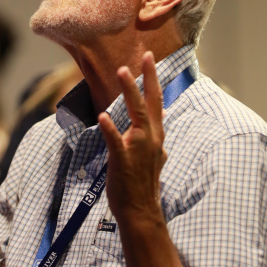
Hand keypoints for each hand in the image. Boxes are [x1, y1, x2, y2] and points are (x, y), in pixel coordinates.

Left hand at [98, 51, 165, 223]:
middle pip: (152, 102)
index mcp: (156, 135)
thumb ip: (156, 137)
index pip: (157, 102)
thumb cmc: (143, 183)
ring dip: (130, 92)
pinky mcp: (123, 159)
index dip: (154, 79)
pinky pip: (116, 141)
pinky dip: (111, 128)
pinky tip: (103, 116)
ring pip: (136, 113)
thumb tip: (163, 122)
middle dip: (149, 78)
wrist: (140, 210)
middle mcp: (151, 138)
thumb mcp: (154, 156)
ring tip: (122, 71)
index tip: (150, 58)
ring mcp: (138, 148)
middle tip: (146, 56)